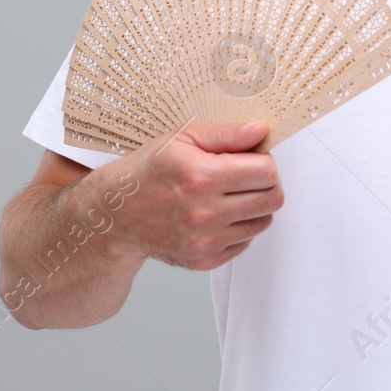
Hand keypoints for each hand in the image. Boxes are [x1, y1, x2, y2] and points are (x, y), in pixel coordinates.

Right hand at [104, 121, 283, 271]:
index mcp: (202, 178)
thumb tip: (261, 130)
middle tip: (246, 176)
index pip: (266, 172)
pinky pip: (246, 242)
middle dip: (266, 184)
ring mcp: (205, 241)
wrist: (118, 214)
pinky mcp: (205, 260)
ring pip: (263, 222)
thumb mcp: (183, 138)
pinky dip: (239, 228)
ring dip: (255, 207)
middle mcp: (204, 213)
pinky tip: (218, 216)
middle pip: (272, 199)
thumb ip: (227, 134)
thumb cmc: (149, 172)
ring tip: (230, 196)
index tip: (251, 159)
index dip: (264, 161)